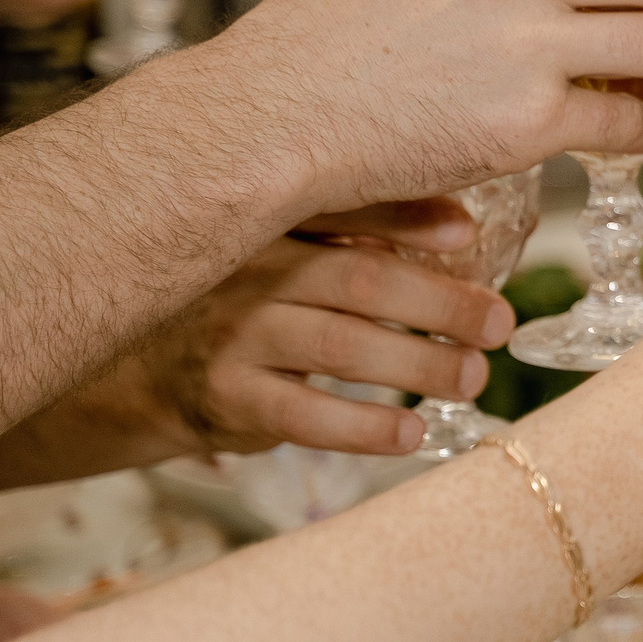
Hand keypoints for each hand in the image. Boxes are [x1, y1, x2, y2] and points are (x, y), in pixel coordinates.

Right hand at [130, 200, 515, 456]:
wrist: (145, 369)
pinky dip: (365, 428)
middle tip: (498, 324)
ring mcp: (233, 334)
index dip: (405, 217)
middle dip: (440, 304)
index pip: (339, 208)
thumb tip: (460, 226)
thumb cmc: (245, 302)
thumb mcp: (286, 252)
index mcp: (268, 222)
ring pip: (341, 347)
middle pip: (359, 280)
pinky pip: (304, 415)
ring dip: (420, 365)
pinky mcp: (228, 396)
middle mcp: (247, 270)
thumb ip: (357, 231)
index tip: (467, 236)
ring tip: (472, 377)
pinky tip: (411, 433)